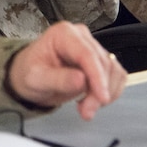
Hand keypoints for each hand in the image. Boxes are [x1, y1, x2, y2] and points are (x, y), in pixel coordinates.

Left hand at [6, 21, 125, 120]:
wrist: (29, 77)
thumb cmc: (29, 73)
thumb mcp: (35, 79)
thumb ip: (58, 79)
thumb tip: (81, 80)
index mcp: (63, 34)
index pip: (87, 54)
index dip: (97, 77)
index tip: (102, 97)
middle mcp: (81, 37)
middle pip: (102, 63)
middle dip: (98, 91)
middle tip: (87, 112)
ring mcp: (92, 47)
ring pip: (113, 70)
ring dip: (106, 93)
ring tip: (87, 108)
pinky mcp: (100, 60)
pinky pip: (117, 75)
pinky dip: (111, 91)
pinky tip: (93, 100)